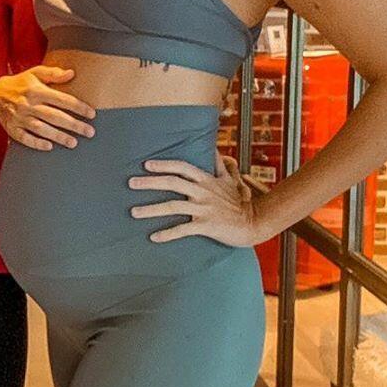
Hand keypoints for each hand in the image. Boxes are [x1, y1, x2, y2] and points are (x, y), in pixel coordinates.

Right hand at [0, 66, 95, 150]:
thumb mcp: (35, 73)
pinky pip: (24, 138)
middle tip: (90, 132)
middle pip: (54, 116)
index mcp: (36, 90)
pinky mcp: (11, 128)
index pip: (61, 99)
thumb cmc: (21, 83)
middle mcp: (28, 104)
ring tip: (74, 143)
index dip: (78, 107)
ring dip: (58, 136)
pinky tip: (49, 147)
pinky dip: (36, 143)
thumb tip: (72, 73)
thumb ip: (53, 73)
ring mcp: (19, 117)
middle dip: (73, 125)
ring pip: (41, 129)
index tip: (92, 114)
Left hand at [128, 150, 261, 246]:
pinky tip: (153, 237)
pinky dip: (167, 233)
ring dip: (151, 209)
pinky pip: (183, 230)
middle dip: (150, 182)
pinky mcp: (206, 226)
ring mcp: (204, 209)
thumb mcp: (230, 179)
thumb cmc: (240, 201)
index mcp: (206, 180)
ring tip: (133, 212)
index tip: (146, 164)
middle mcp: (203, 192)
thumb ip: (219, 165)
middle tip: (130, 183)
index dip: (164, 164)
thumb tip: (215, 149)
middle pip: (172, 182)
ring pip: (173, 206)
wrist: (256, 222)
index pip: (182, 167)